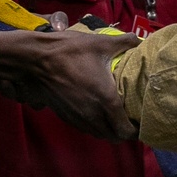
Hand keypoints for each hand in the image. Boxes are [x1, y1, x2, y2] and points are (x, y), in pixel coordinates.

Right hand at [0, 30, 139, 140]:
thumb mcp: (101, 43)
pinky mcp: (65, 116)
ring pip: (98, 134)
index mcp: (107, 101)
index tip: (140, 122)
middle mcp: (93, 115)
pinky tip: (95, 112)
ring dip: (108, 130)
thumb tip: (139, 39)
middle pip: (113, 137)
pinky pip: (85, 127)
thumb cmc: (71, 51)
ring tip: (113, 118)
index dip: (135, 130)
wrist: (36, 60)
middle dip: (123, 132)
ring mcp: (78, 117)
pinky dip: (93, 125)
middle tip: (129, 120)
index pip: (125, 131)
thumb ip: (124, 42)